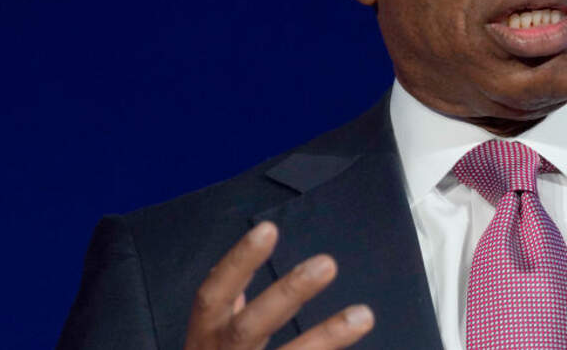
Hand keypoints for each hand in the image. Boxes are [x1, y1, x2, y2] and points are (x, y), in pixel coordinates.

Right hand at [184, 221, 373, 348]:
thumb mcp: (209, 345)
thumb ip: (228, 313)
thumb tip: (240, 276)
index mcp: (203, 341)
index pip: (213, 296)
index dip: (237, 263)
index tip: (268, 229)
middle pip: (249, 327)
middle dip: (286, 294)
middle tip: (327, 263)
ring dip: (325, 337)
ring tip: (363, 314)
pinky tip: (359, 347)